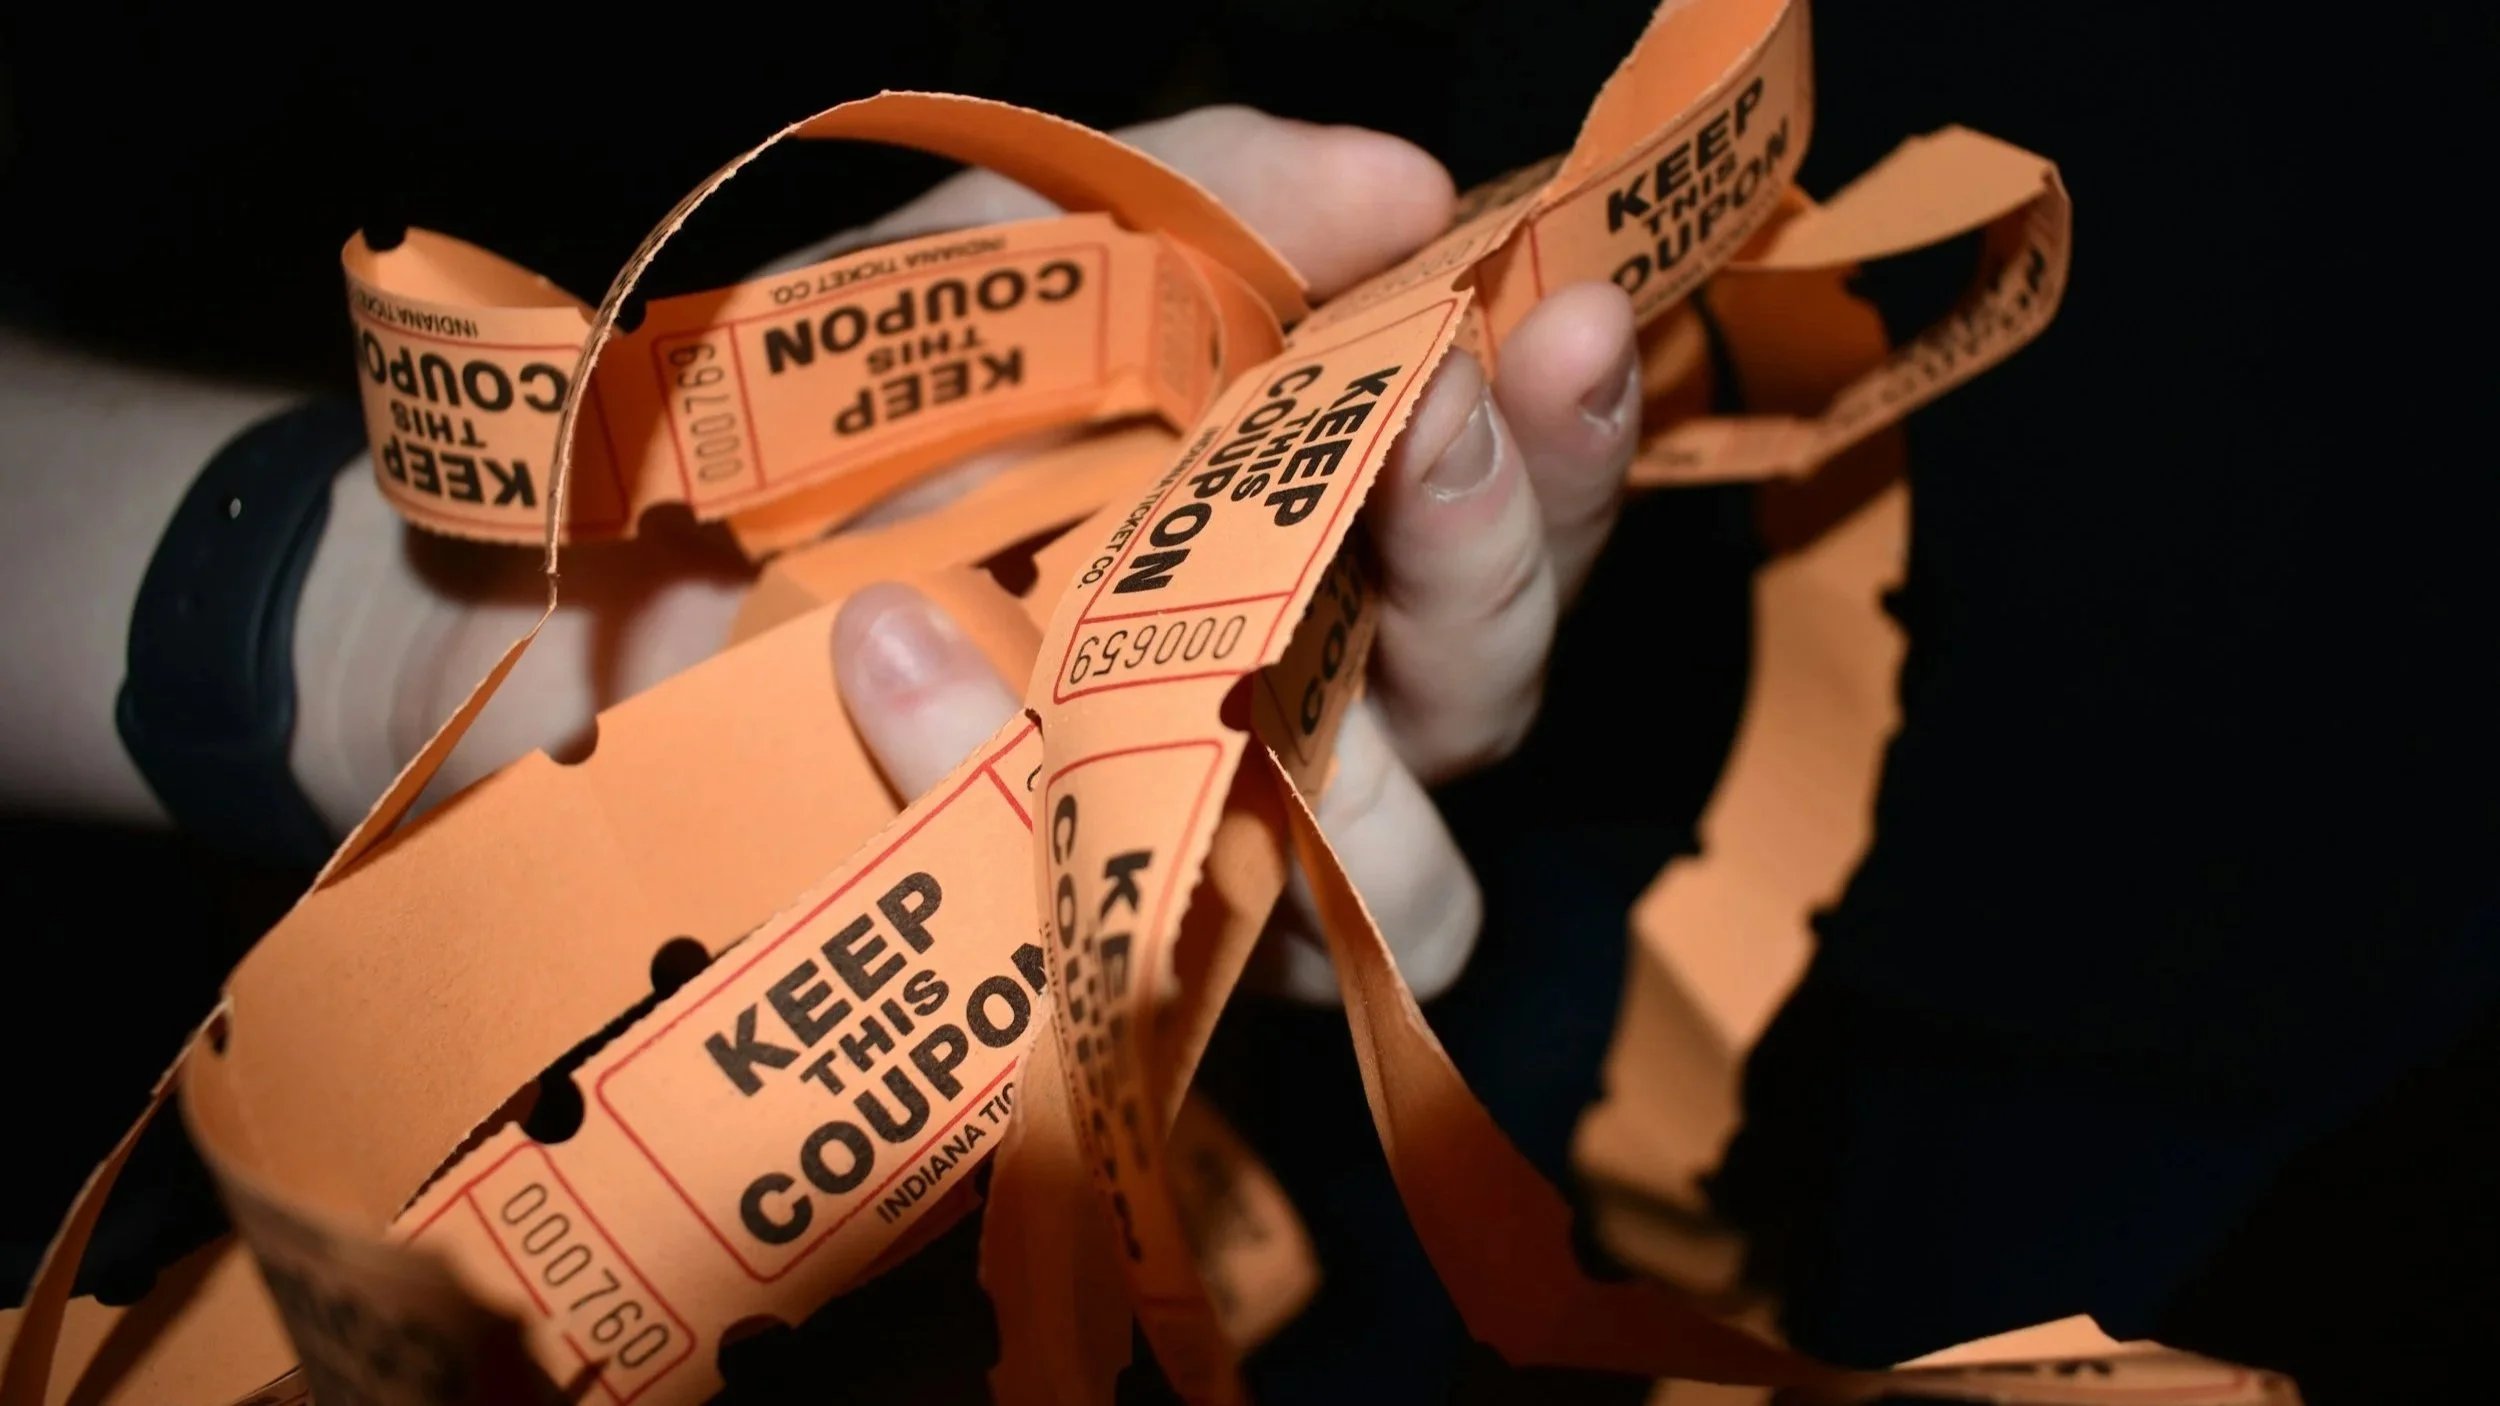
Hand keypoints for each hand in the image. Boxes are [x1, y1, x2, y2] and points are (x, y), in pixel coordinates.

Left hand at [826, 109, 1643, 999]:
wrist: (587, 586)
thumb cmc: (819, 418)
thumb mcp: (997, 254)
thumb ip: (1198, 199)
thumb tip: (1411, 183)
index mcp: (1312, 540)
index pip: (1515, 510)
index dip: (1570, 432)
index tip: (1571, 316)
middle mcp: (1295, 710)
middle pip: (1490, 687)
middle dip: (1484, 549)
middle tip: (1431, 414)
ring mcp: (1195, 857)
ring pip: (1401, 878)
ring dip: (1322, 745)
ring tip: (1146, 592)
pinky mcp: (1060, 963)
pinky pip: (1128, 946)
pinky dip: (1005, 787)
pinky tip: (888, 660)